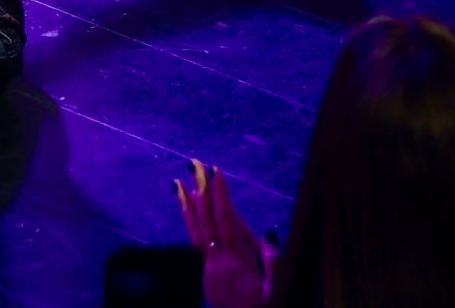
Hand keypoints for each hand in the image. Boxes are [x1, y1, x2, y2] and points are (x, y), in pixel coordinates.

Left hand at [176, 161, 272, 307]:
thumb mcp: (275, 291)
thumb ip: (274, 264)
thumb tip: (270, 234)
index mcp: (237, 261)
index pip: (226, 221)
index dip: (220, 195)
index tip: (216, 171)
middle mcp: (218, 261)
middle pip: (206, 221)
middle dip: (201, 190)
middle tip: (194, 164)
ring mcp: (209, 269)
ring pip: (196, 232)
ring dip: (189, 206)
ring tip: (179, 184)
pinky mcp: (207, 276)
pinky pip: (197, 244)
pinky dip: (193, 225)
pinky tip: (191, 214)